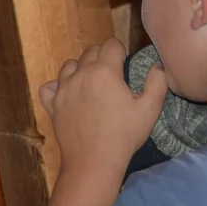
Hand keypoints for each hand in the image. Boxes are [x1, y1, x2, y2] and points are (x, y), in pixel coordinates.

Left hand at [41, 40, 166, 177]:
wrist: (93, 161)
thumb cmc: (124, 135)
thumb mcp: (149, 109)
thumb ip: (157, 82)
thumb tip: (157, 65)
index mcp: (104, 71)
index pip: (111, 44)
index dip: (121, 52)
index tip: (125, 66)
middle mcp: (80, 74)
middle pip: (90, 51)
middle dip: (103, 57)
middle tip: (112, 76)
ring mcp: (63, 89)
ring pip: (69, 65)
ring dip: (81, 68)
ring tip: (91, 84)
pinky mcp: (52, 105)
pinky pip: (49, 87)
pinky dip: (57, 87)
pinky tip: (68, 95)